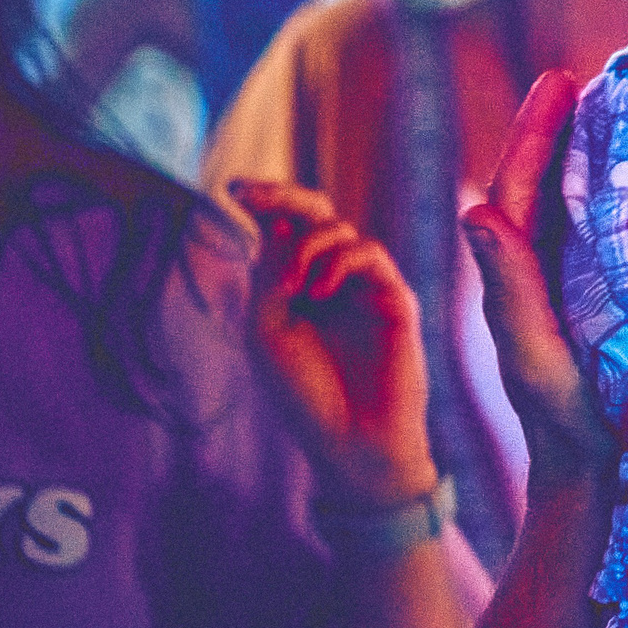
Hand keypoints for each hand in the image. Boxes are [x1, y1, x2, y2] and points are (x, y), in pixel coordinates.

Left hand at [232, 179, 436, 508]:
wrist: (349, 438)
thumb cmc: (303, 393)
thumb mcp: (266, 329)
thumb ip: (270, 276)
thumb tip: (281, 226)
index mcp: (295, 286)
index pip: (281, 230)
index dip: (262, 202)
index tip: (232, 188)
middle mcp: (330, 278)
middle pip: (314, 214)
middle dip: (284, 196)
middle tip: (255, 194)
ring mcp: (364, 286)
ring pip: (339, 230)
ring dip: (308, 248)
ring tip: (296, 289)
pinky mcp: (395, 296)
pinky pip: (369, 253)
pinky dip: (339, 261)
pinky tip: (320, 292)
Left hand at [459, 71, 618, 486]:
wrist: (600, 483)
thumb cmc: (572, 428)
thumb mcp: (537, 358)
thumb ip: (511, 289)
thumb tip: (475, 209)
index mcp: (518, 280)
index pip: (517, 189)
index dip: (536, 132)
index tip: (560, 78)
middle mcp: (540, 277)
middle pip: (542, 186)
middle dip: (557, 129)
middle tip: (585, 77)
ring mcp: (569, 290)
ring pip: (570, 207)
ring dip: (584, 155)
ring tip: (612, 109)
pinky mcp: (601, 305)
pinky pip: (599, 236)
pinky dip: (610, 197)